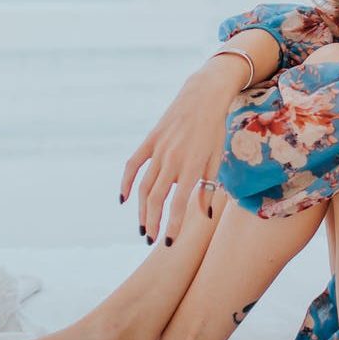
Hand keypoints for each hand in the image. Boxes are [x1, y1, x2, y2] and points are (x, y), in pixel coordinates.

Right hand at [120, 62, 239, 245]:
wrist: (203, 96)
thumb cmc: (214, 130)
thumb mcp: (216, 159)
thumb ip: (208, 189)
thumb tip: (203, 216)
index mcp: (191, 167)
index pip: (178, 205)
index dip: (173, 226)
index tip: (170, 243)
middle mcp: (172, 160)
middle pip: (156, 199)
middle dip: (153, 223)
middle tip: (152, 239)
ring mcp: (158, 150)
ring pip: (143, 186)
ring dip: (141, 209)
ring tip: (143, 227)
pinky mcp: (149, 140)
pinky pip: (133, 164)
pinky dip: (125, 181)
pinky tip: (123, 199)